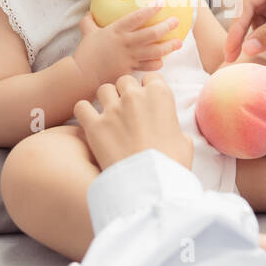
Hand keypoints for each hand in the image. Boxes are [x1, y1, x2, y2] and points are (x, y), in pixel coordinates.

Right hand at [74, 2, 183, 85]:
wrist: (83, 76)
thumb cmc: (85, 53)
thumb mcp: (87, 32)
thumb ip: (90, 21)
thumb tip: (90, 12)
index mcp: (116, 30)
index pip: (137, 17)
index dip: (150, 10)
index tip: (161, 3)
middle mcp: (126, 43)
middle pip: (151, 34)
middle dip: (166, 27)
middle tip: (176, 22)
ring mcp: (129, 57)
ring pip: (154, 51)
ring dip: (168, 47)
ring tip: (179, 43)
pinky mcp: (130, 70)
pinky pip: (147, 66)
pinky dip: (156, 64)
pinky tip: (162, 61)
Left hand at [74, 73, 194, 171]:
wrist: (150, 187)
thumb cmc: (171, 165)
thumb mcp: (184, 142)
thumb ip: (175, 127)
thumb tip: (172, 130)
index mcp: (160, 95)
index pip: (150, 78)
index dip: (147, 90)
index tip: (146, 103)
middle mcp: (135, 96)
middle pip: (124, 81)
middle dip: (125, 93)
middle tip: (126, 112)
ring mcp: (113, 109)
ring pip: (103, 90)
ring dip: (105, 101)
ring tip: (109, 117)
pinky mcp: (94, 126)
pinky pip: (81, 106)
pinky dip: (85, 113)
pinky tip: (90, 123)